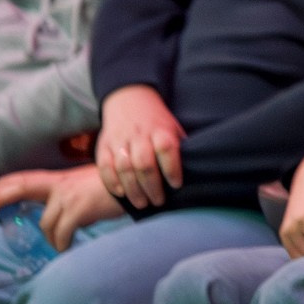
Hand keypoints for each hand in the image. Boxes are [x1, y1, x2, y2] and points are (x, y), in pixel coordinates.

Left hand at [0, 168, 123, 250]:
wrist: (138, 186)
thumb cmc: (118, 189)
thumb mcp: (89, 187)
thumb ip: (71, 196)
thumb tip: (63, 215)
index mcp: (63, 179)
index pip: (29, 178)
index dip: (8, 184)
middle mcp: (62, 185)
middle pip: (23, 188)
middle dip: (2, 197)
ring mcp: (69, 197)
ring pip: (46, 223)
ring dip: (51, 239)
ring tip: (59, 246)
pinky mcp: (79, 210)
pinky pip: (62, 233)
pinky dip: (62, 244)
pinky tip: (66, 248)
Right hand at [96, 85, 183, 209]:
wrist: (129, 100)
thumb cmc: (157, 122)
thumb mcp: (173, 128)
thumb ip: (181, 147)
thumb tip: (198, 170)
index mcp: (161, 130)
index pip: (167, 149)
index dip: (172, 169)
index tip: (176, 185)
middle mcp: (139, 135)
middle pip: (144, 163)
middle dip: (152, 186)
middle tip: (158, 202)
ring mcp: (120, 140)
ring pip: (124, 168)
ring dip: (133, 189)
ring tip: (141, 203)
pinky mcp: (104, 145)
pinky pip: (105, 166)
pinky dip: (112, 182)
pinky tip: (120, 193)